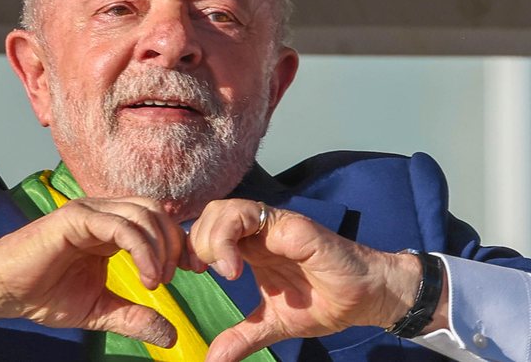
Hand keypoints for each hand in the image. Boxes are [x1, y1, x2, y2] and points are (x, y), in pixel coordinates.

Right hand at [0, 197, 186, 347]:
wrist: (2, 291)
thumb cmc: (43, 295)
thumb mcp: (99, 310)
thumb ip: (134, 318)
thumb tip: (171, 336)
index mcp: (110, 229)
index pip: (158, 221)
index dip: (178, 244)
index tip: (188, 274)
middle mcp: (103, 213)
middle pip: (157, 212)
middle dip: (174, 244)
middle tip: (172, 279)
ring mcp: (90, 212)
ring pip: (144, 214)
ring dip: (159, 249)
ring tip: (156, 282)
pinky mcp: (76, 218)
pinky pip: (121, 226)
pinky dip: (141, 250)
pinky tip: (146, 277)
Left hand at [188, 199, 439, 361]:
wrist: (366, 299)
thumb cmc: (324, 303)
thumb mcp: (273, 324)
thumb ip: (242, 337)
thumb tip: (212, 361)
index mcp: (250, 248)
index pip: (206, 230)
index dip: (190, 247)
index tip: (188, 274)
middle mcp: (258, 231)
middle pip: (208, 214)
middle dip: (196, 241)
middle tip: (200, 271)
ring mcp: (273, 225)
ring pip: (223, 209)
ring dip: (211, 238)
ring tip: (221, 271)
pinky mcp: (289, 225)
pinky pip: (249, 214)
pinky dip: (229, 236)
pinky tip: (234, 267)